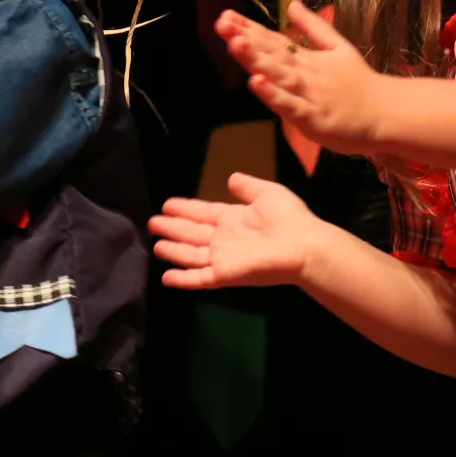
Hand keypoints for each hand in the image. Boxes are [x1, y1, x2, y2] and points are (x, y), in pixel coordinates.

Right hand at [147, 172, 327, 289]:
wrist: (303, 246)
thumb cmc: (289, 219)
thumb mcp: (268, 193)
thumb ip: (248, 186)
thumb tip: (230, 177)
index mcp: (234, 218)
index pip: (204, 212)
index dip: (186, 209)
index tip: (167, 204)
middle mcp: (225, 238)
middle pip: (193, 233)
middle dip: (173, 227)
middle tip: (152, 222)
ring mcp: (223, 258)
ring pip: (191, 254)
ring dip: (173, 250)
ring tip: (155, 244)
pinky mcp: (223, 274)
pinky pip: (198, 277)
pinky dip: (182, 278)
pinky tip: (166, 277)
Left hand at [215, 0, 387, 156]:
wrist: (388, 114)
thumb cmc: (361, 84)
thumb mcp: (337, 48)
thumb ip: (313, 27)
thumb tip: (292, 3)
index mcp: (307, 58)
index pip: (273, 40)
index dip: (248, 29)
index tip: (226, 16)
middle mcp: (305, 73)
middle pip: (271, 54)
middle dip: (245, 39)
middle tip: (222, 23)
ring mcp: (309, 94)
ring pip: (278, 75)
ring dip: (256, 60)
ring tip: (235, 44)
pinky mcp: (314, 118)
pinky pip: (290, 106)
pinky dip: (274, 95)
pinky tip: (257, 83)